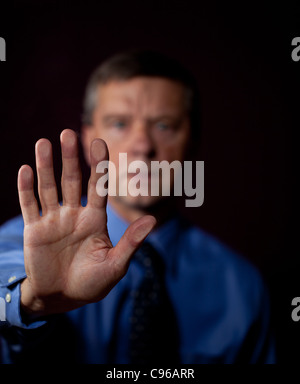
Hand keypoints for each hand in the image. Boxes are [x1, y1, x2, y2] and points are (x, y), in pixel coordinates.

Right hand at [18, 129, 155, 318]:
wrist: (62, 298)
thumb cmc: (92, 284)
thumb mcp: (115, 265)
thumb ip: (131, 242)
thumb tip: (153, 220)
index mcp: (94, 219)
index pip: (97, 186)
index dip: (98, 166)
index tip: (99, 142)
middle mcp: (74, 214)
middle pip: (71, 181)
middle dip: (69, 158)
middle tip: (68, 134)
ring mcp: (53, 220)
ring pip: (48, 187)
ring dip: (45, 166)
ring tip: (43, 143)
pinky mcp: (34, 230)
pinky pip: (29, 205)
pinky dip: (26, 189)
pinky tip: (25, 170)